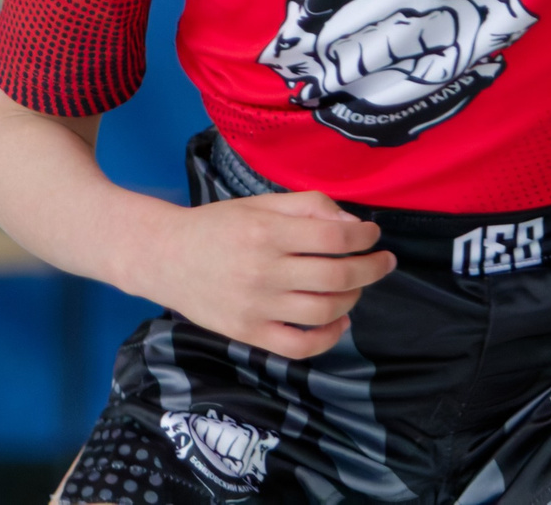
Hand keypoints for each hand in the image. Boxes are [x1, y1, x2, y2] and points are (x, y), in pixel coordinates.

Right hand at [132, 190, 395, 359]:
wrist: (166, 258)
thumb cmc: (217, 226)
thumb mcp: (260, 203)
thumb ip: (308, 206)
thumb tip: (352, 224)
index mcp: (267, 231)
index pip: (333, 237)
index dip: (364, 236)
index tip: (374, 234)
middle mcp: (263, 270)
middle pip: (336, 274)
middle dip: (372, 267)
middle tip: (384, 261)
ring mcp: (256, 307)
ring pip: (324, 310)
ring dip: (353, 297)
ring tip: (357, 286)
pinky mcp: (248, 334)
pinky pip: (300, 347)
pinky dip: (328, 337)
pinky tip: (340, 321)